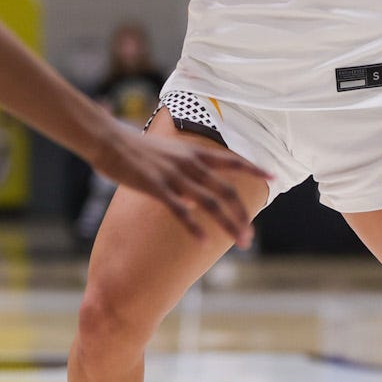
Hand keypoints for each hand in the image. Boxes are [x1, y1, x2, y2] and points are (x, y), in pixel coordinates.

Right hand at [90, 123, 263, 246]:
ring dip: (228, 224)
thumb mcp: (168, 155)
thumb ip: (185, 173)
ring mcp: (174, 174)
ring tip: (241, 243)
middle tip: (251, 237)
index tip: (273, 176)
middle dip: (241, 216)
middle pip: (226, 191)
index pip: (232, 161)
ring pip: (210, 202)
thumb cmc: (136, 149)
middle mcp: (190, 163)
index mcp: (195, 153)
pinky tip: (204, 241)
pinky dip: (194, 226)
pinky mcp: (156, 186)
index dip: (254, 168)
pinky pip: (180, 209)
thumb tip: (196, 201)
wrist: (108, 139)